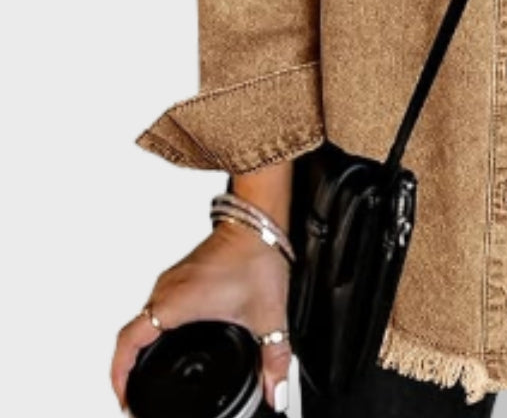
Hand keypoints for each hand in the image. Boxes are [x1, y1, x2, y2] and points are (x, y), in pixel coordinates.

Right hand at [111, 221, 292, 413]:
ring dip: (142, 344)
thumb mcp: (268, 316)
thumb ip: (274, 358)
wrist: (259, 220)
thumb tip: (276, 389)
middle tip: (135, 390)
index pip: (128, 342)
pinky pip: (157, 305)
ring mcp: (173, 279)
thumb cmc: (257, 255)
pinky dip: (156, 327)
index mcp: (176, 303)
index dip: (119, 374)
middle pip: (131, 333)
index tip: (124, 396)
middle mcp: (167, 289)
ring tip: (148, 369)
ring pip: (144, 317)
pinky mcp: (183, 273)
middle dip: (128, 366)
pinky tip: (172, 336)